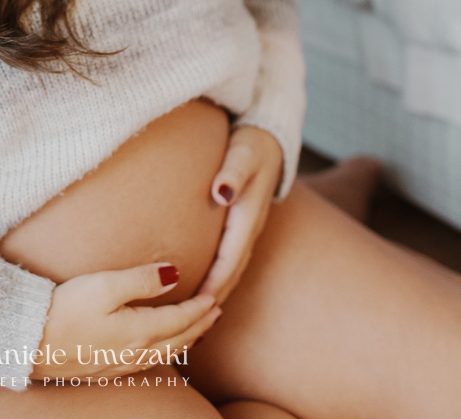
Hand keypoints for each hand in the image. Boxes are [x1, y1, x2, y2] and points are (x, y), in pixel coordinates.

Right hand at [31, 262, 220, 379]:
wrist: (29, 342)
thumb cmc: (65, 310)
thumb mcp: (105, 285)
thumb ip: (142, 280)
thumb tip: (174, 275)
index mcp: (138, 332)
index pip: (179, 320)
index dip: (199, 308)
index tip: (215, 297)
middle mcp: (134, 353)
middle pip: (177, 340)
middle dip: (199, 326)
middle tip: (216, 313)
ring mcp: (119, 364)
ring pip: (165, 355)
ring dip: (186, 340)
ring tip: (197, 330)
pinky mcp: (104, 368)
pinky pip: (148, 362)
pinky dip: (165, 352)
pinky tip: (160, 348)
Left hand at [196, 125, 282, 306]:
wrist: (270, 136)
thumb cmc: (252, 142)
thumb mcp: (243, 152)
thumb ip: (233, 171)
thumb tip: (221, 192)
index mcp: (247, 215)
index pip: (229, 259)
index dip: (213, 283)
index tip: (196, 305)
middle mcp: (249, 228)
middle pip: (231, 272)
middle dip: (213, 298)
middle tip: (190, 323)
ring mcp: (248, 228)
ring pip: (232, 268)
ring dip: (216, 292)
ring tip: (195, 315)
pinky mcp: (242, 224)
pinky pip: (231, 258)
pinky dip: (219, 276)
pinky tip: (205, 286)